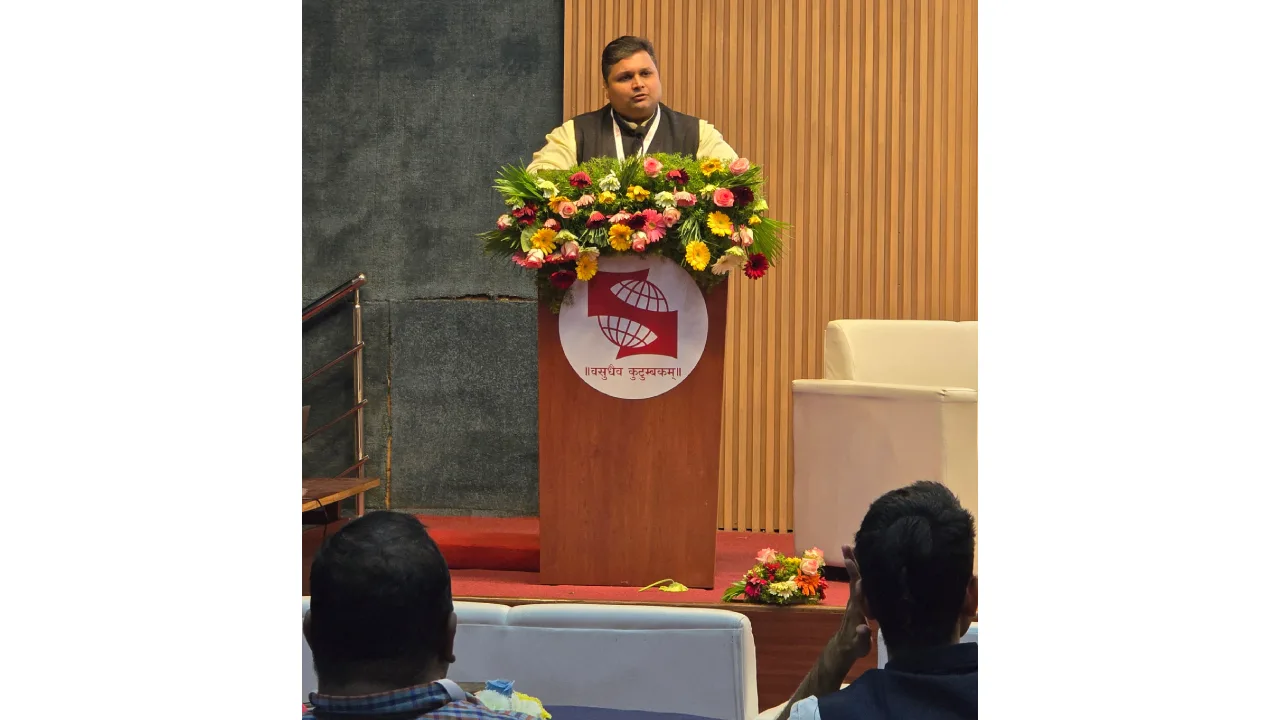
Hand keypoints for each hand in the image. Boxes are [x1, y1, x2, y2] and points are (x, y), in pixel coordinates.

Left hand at [838, 544, 872, 658]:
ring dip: (852, 563)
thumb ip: (861, 637)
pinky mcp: (856, 600)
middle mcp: (853, 601)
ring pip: (854, 578)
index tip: (853, 565)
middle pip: (853, 579)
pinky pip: (858, 581)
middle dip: (851, 564)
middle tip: (846, 546)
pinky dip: (857, 570)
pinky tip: (859, 560)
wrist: (843, 647)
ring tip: (850, 547)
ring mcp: (854, 599)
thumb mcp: (859, 646)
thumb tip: (863, 628)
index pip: (856, 592)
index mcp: (856, 611)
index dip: (856, 580)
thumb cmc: (853, 647)